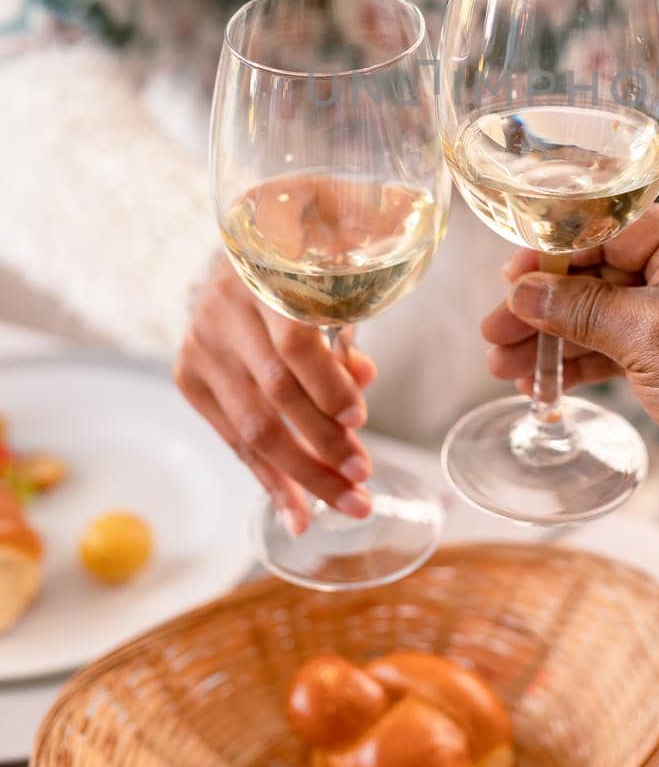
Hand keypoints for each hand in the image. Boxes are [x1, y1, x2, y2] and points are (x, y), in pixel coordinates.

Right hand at [176, 257, 375, 533]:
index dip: (326, 387)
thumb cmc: (297, 276)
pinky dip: (269, 478)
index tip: (359, 421)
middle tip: (363, 480)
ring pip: (253, 427)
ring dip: (302, 474)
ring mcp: (201, 347)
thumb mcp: (326, 292)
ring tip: (344, 501)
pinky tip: (296, 510)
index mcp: (265, 280)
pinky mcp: (188, 376)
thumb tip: (362, 381)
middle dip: (323, 445)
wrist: (238, 256)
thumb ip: (343, 338)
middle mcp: (224, 315)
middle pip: (275, 395)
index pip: (294, 344)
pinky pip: (234, 439)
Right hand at [482, 205, 658, 515]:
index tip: (510, 276)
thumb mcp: (649, 337)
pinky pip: (617, 342)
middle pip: (601, 271)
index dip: (554, 253)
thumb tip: (522, 293)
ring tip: (503, 364)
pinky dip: (580, 360)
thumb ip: (580, 308)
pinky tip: (538, 380)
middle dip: (545, 304)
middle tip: (494, 329)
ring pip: (603, 311)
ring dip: (554, 338)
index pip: (612, 227)